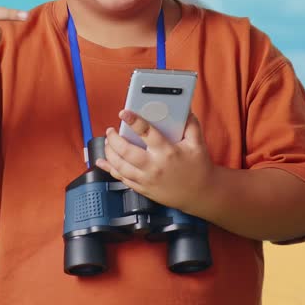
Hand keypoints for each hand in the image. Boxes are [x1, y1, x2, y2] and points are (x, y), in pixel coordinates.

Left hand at [95, 111, 215, 214]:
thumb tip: (184, 109)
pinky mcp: (143, 189)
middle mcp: (155, 166)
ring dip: (110, 153)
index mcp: (167, 152)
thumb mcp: (198, 144)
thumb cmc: (199, 168)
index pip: (147, 133)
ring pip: (120, 166)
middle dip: (114, 139)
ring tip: (107, 142)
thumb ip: (190, 125)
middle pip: (127, 152)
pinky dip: (110, 170)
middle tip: (110, 131)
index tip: (124, 113)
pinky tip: (103, 162)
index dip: (134, 121)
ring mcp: (147, 179)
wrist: (201, 194)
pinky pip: (122, 179)